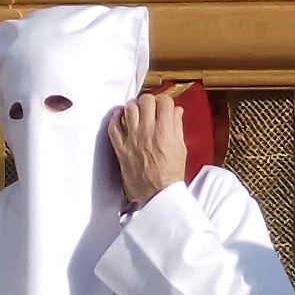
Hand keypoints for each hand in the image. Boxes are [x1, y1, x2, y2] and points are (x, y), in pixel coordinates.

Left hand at [107, 91, 187, 208]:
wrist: (157, 194)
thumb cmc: (171, 174)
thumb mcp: (181, 148)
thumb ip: (177, 127)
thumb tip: (176, 111)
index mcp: (165, 131)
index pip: (164, 101)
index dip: (165, 101)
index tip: (164, 106)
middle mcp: (147, 131)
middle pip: (146, 100)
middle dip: (150, 101)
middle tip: (151, 108)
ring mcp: (132, 138)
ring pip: (129, 109)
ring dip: (134, 107)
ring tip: (137, 111)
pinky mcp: (120, 148)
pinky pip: (113, 126)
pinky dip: (115, 118)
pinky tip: (119, 116)